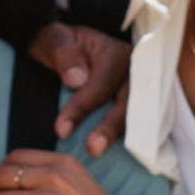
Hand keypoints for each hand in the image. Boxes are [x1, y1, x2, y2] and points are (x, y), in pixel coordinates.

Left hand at [26, 22, 130, 155]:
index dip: (81, 108)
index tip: (60, 130)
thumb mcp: (55, 40)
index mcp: (116, 54)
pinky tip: (114, 154)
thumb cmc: (61, 45)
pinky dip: (128, 139)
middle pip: (127, 103)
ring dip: (120, 136)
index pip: (101, 86)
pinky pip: (138, 124)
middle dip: (110, 128)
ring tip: (100, 153)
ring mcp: (139, 90)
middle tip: (93, 149)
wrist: (67, 48)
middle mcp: (135, 72)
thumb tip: (77, 80)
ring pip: (136, 117)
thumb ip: (64, 55)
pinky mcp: (138, 105)